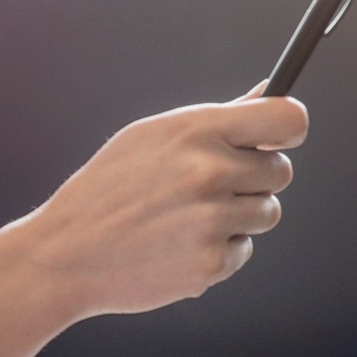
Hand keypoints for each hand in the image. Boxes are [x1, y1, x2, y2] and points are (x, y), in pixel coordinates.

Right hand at [11, 83, 307, 318]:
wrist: (66, 253)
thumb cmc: (109, 188)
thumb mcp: (152, 137)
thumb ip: (216, 119)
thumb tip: (267, 93)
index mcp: (196, 131)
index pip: (286, 118)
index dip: (290, 128)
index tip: (280, 138)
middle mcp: (209, 172)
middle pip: (281, 171)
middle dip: (254, 179)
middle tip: (213, 187)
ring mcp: (211, 220)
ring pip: (266, 213)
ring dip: (238, 216)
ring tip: (188, 217)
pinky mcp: (211, 263)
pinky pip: (243, 251)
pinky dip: (218, 251)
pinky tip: (177, 246)